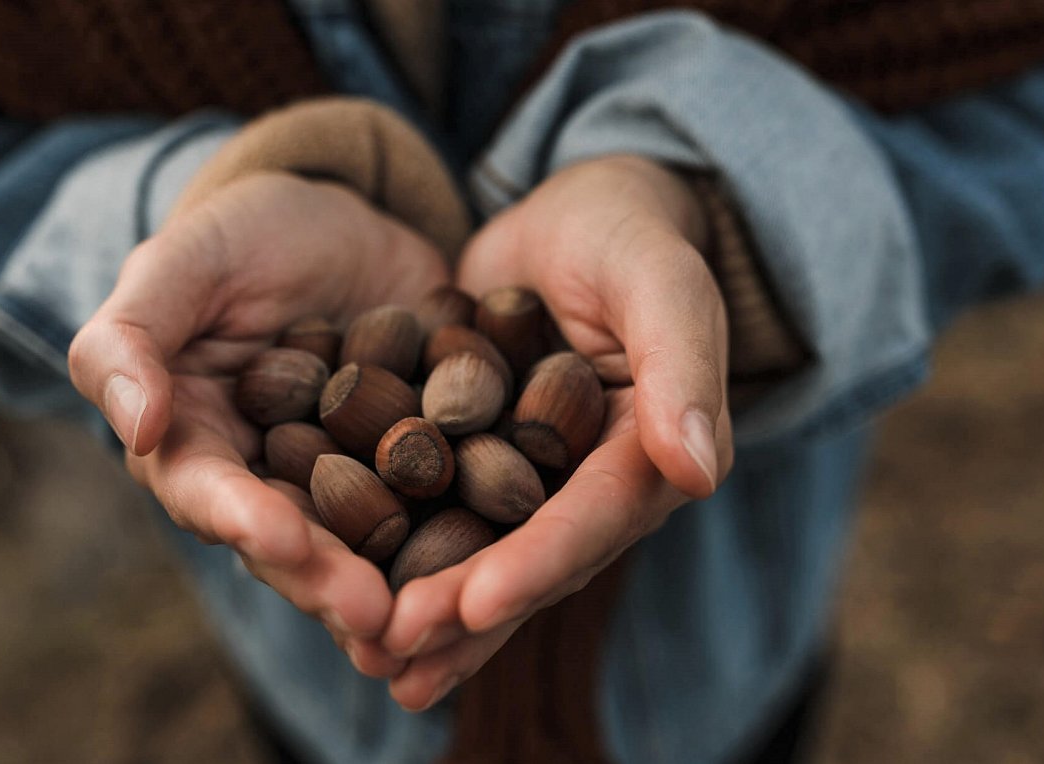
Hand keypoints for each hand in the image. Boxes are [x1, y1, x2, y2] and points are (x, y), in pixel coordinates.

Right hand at [69, 173, 448, 675]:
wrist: (346, 223)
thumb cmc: (244, 237)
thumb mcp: (180, 264)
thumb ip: (130, 338)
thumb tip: (138, 428)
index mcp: (197, 444)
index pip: (208, 493)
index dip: (242, 520)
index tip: (283, 541)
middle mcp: (270, 482)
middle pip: (293, 544)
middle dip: (330, 582)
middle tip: (376, 617)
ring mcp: (349, 480)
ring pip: (367, 545)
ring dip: (396, 586)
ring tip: (432, 618)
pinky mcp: (418, 464)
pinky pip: (440, 503)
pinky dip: (464, 537)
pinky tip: (498, 566)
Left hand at [381, 155, 733, 708]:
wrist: (579, 217)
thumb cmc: (630, 236)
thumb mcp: (662, 283)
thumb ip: (682, 367)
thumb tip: (699, 472)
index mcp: (652, 458)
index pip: (593, 520)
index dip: (537, 565)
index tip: (475, 605)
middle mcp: (592, 487)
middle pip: (529, 560)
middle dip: (464, 612)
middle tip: (394, 651)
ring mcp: (532, 480)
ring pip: (480, 554)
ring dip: (428, 611)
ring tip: (367, 655)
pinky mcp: (478, 460)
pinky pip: (437, 512)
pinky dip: (397, 553)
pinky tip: (344, 592)